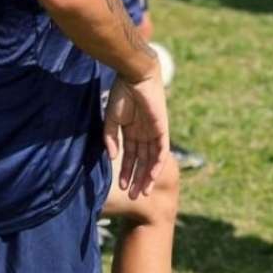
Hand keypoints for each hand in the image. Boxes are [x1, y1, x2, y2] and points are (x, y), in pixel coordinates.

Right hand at [103, 61, 168, 199]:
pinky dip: (157, 165)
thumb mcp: (111, 118)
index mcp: (132, 130)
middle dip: (138, 179)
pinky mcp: (162, 129)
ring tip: (142, 192)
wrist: (135, 76)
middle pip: (143, 161)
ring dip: (147, 177)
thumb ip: (110, 138)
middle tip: (133, 196)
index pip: (131, 156)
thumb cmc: (121, 93)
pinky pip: (162, 151)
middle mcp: (144, 133)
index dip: (126, 172)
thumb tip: (112, 158)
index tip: (121, 187)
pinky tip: (151, 177)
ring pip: (152, 160)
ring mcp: (154, 132)